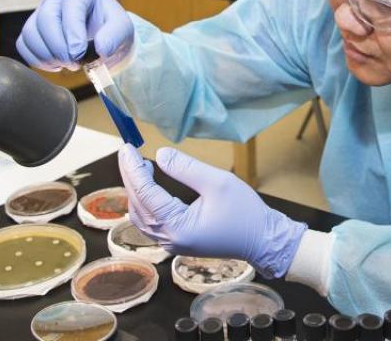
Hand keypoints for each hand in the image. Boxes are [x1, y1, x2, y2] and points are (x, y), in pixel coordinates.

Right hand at [16, 0, 132, 70]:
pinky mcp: (34, 27)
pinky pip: (23, 44)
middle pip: (46, 18)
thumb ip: (114, 36)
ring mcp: (42, 9)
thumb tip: (101, 48)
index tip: (79, 52)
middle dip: (59, 47)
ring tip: (67, 64)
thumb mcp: (123, 29)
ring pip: (30, 32)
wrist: (104, 37)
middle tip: (74, 63)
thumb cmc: (112, 28)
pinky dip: (37, 59)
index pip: (70, 5)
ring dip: (47, 55)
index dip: (72, 31)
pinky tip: (56, 65)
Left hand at [118, 145, 307, 278]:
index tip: (126, 147)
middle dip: (131, 177)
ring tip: (138, 166)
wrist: (263, 240)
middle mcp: (170, 239)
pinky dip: (145, 202)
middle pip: (138, 205)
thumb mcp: (217, 182)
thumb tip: (159, 155)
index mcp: (177, 227)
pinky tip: (148, 186)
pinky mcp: (178, 240)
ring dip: (137, 190)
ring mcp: (173, 243)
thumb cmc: (245, 212)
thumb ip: (186, 168)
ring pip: (142, 215)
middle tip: (128, 152)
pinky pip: (152, 221)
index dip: (133, 169)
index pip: (146, 193)